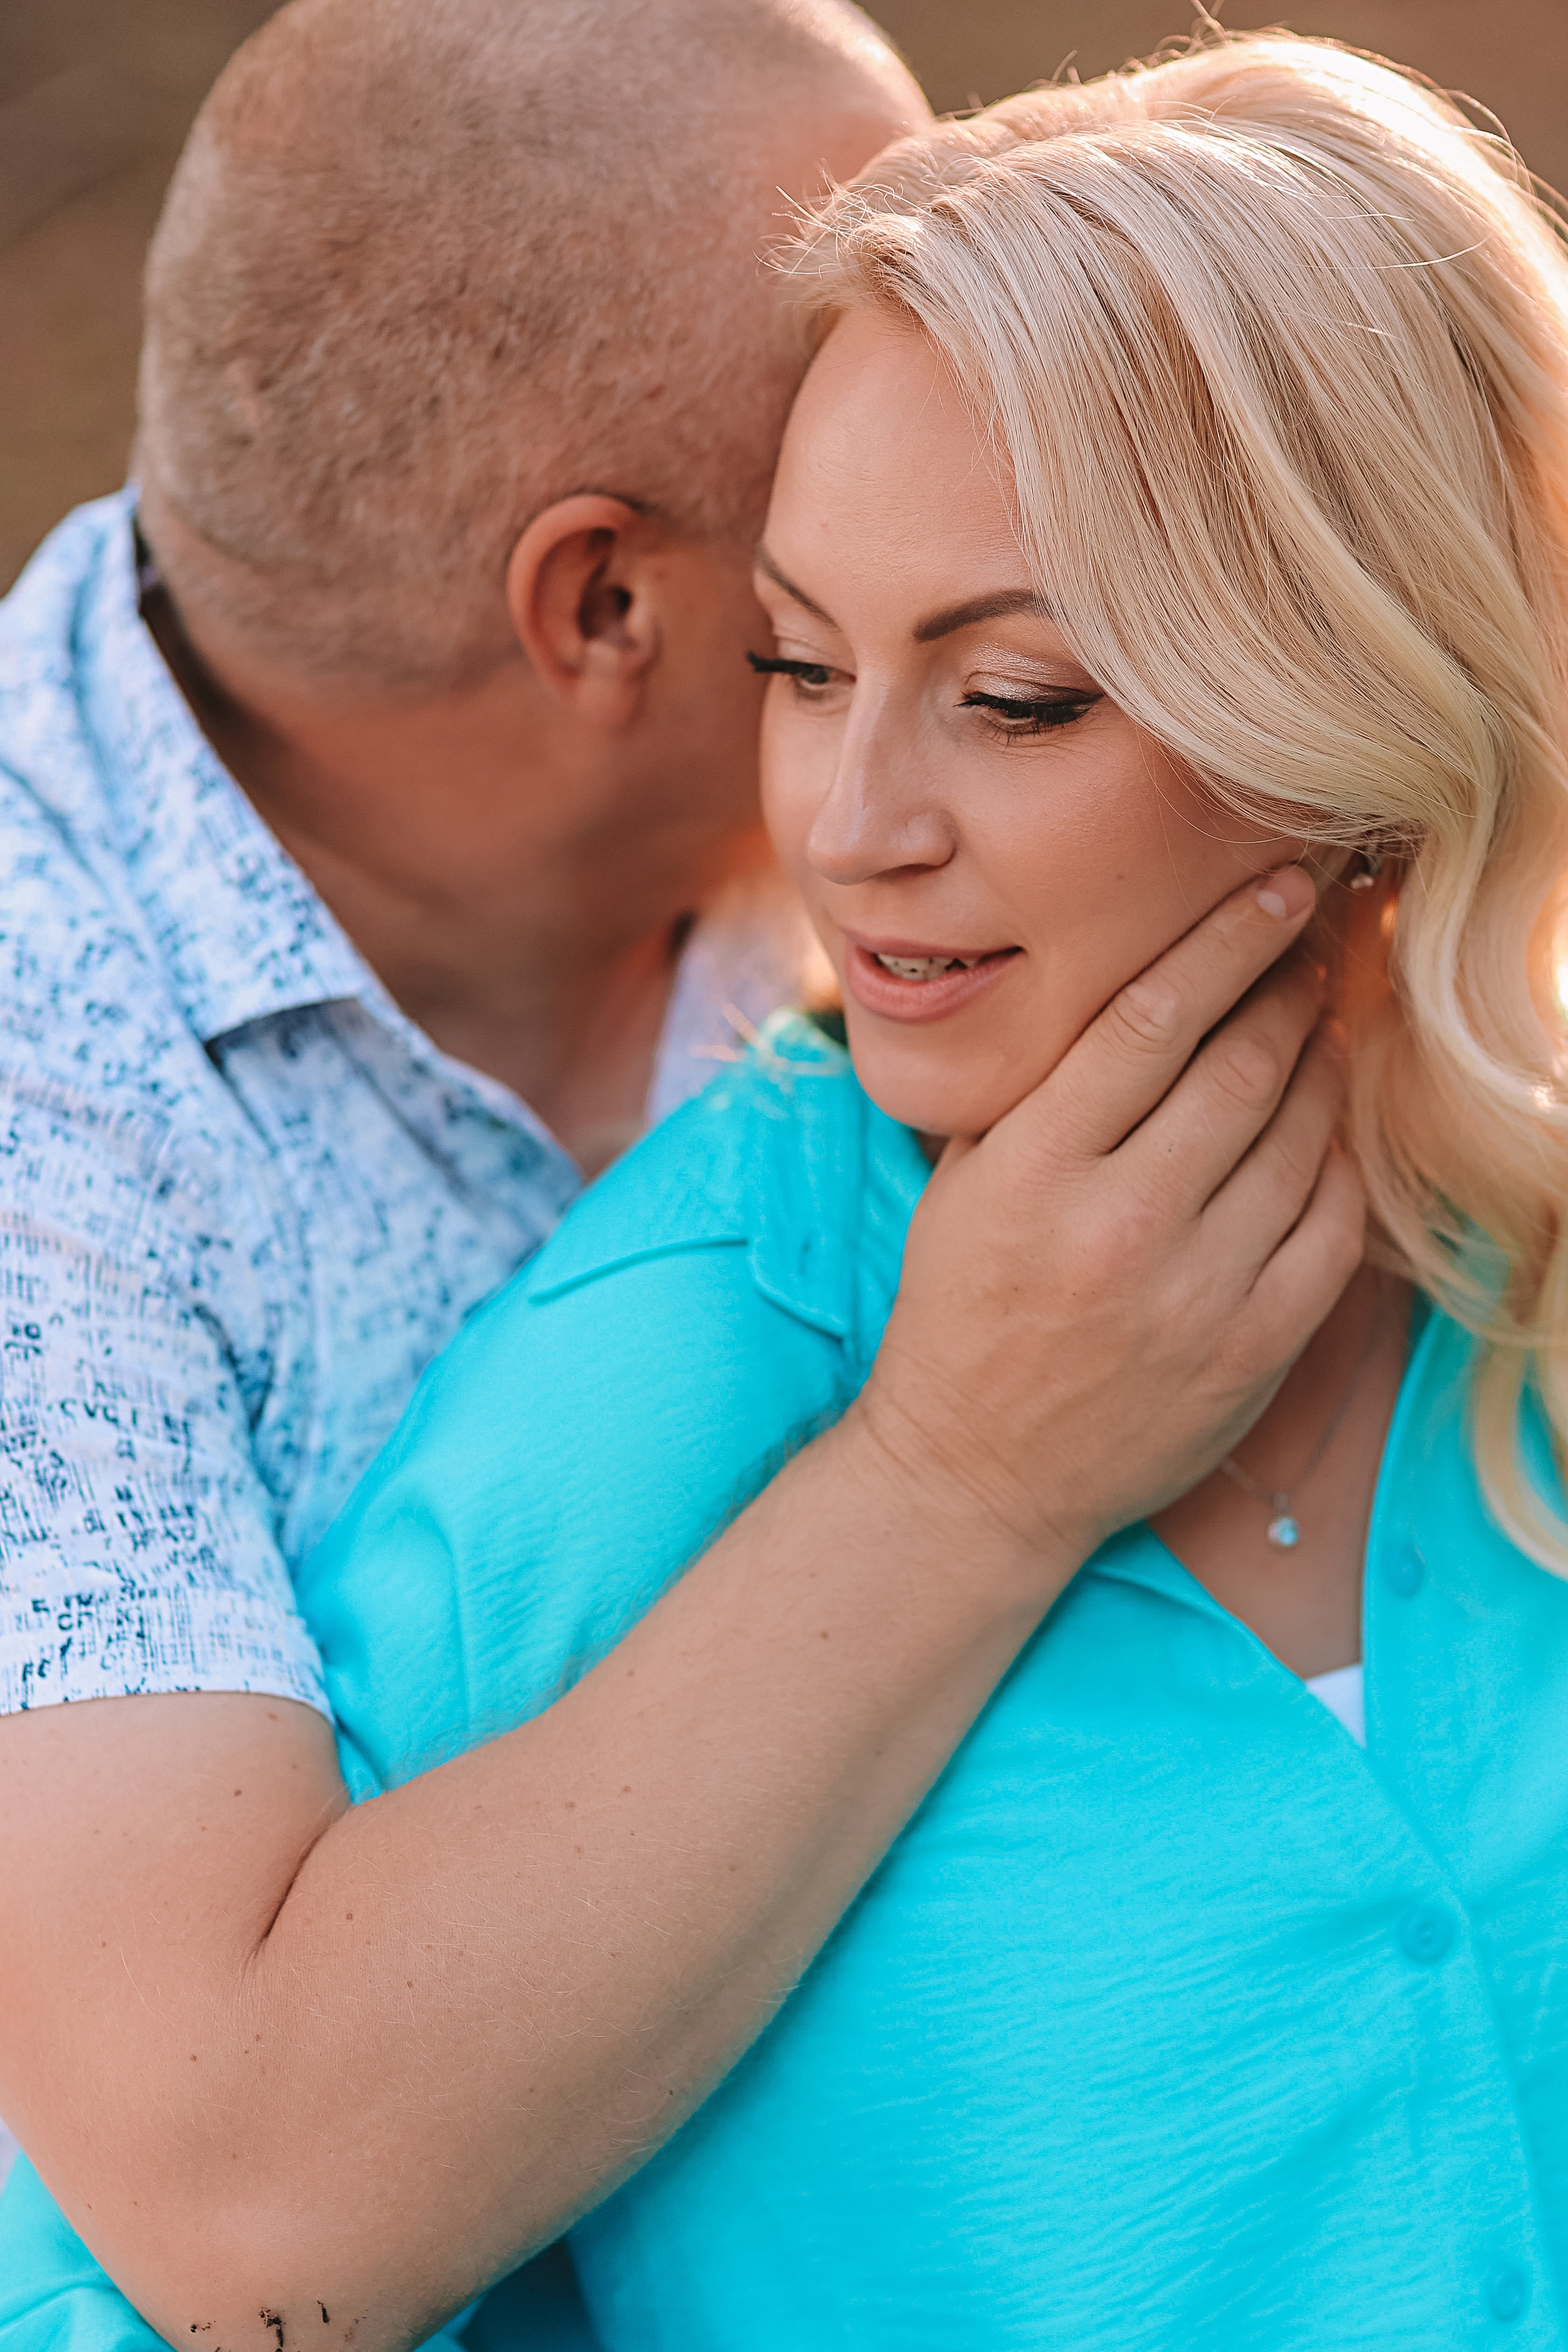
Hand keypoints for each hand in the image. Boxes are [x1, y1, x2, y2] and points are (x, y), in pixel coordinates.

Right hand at [853, 866, 1363, 1573]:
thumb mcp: (965, 1181)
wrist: (976, 1476)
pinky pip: (1333, 1225)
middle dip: (1291, 984)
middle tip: (1316, 936)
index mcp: (1032, 1171)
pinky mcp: (1255, 1351)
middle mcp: (1119, 1226)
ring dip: (1322, 1063)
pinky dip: (1341, 1160)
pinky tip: (1329, 1124)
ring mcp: (1197, 1294)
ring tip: (1321, 1021)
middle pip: (1241, 1066)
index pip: (1151, 1018)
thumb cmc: (961, 1309)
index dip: (1229, 938)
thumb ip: (1042, 1085)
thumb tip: (1146, 979)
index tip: (1279, 888)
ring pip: (1299, 1138)